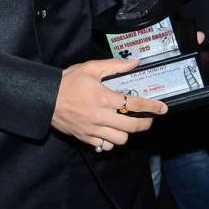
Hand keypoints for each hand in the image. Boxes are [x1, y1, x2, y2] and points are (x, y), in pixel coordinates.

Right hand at [51, 58, 165, 149]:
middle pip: (131, 126)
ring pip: (120, 139)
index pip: (134, 103)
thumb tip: (135, 62)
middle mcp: (101, 116)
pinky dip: (111, 141)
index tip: (163, 108)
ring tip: (127, 124)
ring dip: (127, 132)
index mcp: (104, 97)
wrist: (45, 98)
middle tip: (148, 119)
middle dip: (145, 123)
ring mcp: (93, 129)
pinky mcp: (85, 138)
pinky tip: (111, 132)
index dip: (151, 106)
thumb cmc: (68, 81)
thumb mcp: (90, 68)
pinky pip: (105, 145)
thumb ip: (114, 66)